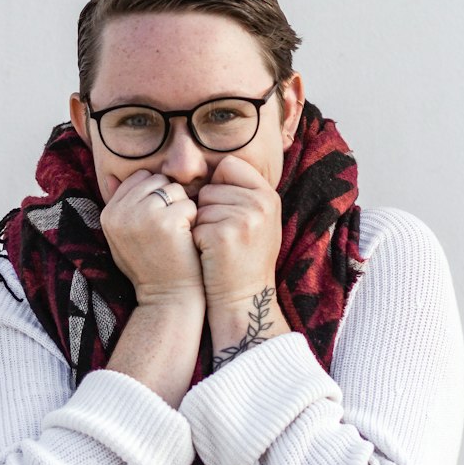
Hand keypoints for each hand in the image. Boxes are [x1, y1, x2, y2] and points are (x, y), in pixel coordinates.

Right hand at [100, 168, 204, 306]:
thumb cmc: (149, 266)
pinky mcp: (167, 222)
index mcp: (109, 213)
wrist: (166, 298)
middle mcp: (121, 212)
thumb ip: (119, 206)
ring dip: (182, 208)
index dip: (155, 195)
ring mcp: (142, 216)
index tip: (157, 222)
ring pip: (174, 189)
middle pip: (158, 180)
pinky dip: (194, 220)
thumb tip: (110, 175)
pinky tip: (185, 240)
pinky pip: (189, 204)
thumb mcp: (123, 237)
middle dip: (169, 200)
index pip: (139, 178)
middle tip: (168, 230)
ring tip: (176, 235)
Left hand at [191, 155, 281, 310]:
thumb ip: (245, 194)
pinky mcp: (223, 234)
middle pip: (211, 187)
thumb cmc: (246, 260)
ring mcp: (243, 218)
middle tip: (223, 236)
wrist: (246, 299)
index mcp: (268, 196)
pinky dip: (196, 240)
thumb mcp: (260, 221)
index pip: (230, 164)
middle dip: (208, 210)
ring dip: (201, 226)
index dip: (219, 183)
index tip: (223, 207)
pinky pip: (194, 224)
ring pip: (200, 206)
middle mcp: (260, 203)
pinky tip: (210, 256)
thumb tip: (216, 167)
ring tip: (218, 246)